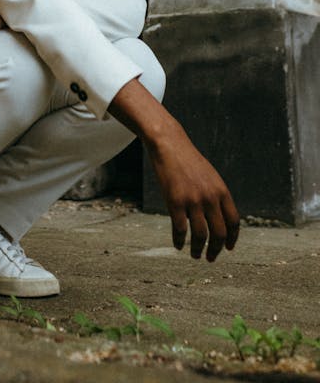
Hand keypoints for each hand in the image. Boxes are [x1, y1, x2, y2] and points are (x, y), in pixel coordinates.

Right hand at [148, 124, 239, 260]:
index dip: (232, 239)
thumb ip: (216, 195)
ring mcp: (193, 200)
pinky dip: (179, 241)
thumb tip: (220, 218)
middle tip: (210, 258)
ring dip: (198, 249)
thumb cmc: (188, 160)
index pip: (233, 222)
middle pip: (219, 233)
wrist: (169, 144)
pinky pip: (180, 229)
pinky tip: (178, 245)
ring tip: (194, 255)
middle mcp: (210, 197)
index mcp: (222, 191)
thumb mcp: (210, 176)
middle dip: (216, 249)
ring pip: (200, 235)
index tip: (228, 248)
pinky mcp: (175, 201)